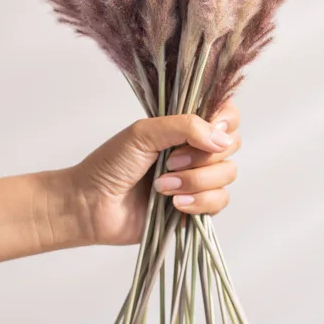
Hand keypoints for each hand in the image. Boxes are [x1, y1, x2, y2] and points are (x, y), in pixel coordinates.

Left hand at [66, 103, 240, 245]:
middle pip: (231, 145)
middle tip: (170, 160)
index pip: (226, 115)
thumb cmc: (110, 163)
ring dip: (196, 180)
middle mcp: (195, 150)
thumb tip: (222, 138)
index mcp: (185, 126)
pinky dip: (199, 202)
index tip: (210, 128)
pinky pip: (219, 202)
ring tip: (162, 185)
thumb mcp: (144, 132)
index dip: (225, 121)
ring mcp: (197, 179)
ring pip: (227, 174)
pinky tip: (175, 204)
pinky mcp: (197, 208)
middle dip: (202, 155)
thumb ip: (185, 127)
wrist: (91, 204)